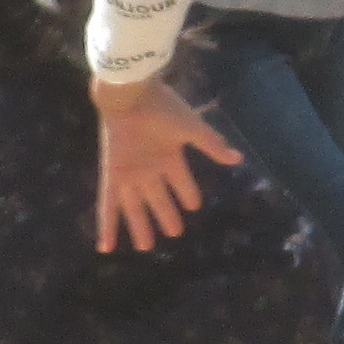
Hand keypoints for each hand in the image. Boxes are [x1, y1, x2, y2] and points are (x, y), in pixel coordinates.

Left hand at [92, 71, 243, 252]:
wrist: (132, 95)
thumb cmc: (163, 109)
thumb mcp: (191, 128)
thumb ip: (212, 145)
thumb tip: (237, 158)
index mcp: (169, 156)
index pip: (182, 182)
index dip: (189, 195)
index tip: (194, 207)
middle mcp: (149, 169)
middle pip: (158, 199)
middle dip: (166, 216)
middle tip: (174, 234)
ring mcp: (130, 174)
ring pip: (135, 208)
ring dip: (140, 227)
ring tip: (146, 248)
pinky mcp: (113, 175)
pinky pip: (108, 204)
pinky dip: (107, 225)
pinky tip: (105, 246)